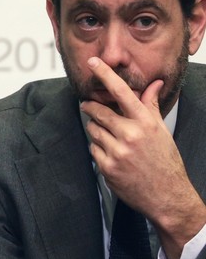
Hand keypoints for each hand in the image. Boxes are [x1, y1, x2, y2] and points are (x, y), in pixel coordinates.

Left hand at [81, 56, 205, 258]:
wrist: (168, 196)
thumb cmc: (165, 161)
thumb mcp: (161, 131)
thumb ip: (150, 106)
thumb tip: (154, 84)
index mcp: (146, 123)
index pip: (122, 92)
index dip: (105, 75)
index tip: (93, 62)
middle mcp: (131, 135)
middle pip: (98, 111)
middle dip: (91, 108)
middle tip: (89, 106)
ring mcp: (117, 152)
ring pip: (93, 130)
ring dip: (96, 131)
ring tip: (111, 138)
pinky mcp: (107, 167)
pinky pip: (92, 148)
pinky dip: (98, 149)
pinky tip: (112, 155)